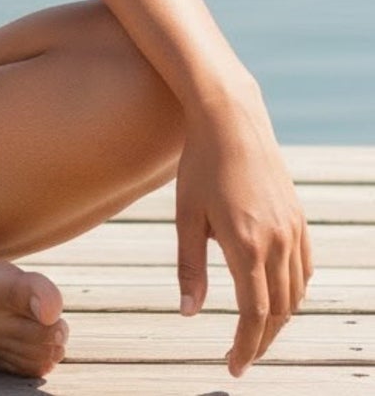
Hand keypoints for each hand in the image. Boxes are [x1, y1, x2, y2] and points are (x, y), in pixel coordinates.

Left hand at [175, 85, 313, 377]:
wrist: (231, 121)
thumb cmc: (200, 166)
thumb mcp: (185, 216)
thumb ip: (189, 267)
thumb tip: (188, 313)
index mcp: (246, 245)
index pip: (253, 314)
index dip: (245, 345)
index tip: (233, 368)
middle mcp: (277, 242)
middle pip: (279, 311)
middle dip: (262, 340)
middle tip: (241, 358)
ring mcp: (293, 230)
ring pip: (295, 293)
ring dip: (279, 319)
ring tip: (256, 334)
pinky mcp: (299, 218)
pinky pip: (304, 268)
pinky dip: (294, 292)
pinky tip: (279, 298)